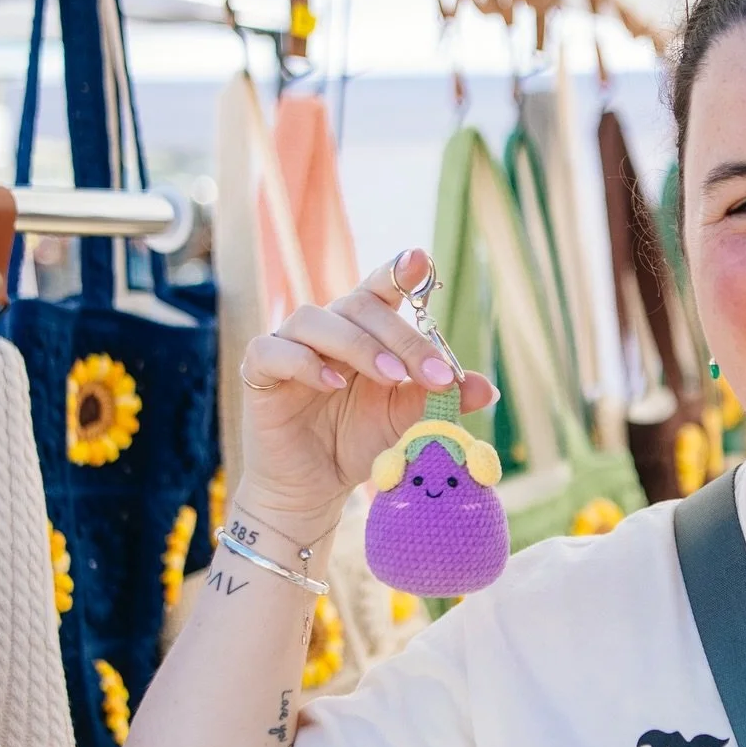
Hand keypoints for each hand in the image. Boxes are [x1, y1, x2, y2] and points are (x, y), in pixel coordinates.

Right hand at [237, 249, 496, 523]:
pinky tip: (331, 384)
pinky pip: (273, 351)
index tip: (421, 259)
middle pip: (360, 308)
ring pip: (315, 320)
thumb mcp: (407, 421)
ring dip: (358, 346)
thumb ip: (440, 400)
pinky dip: (304, 363)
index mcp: (364, 330)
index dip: (399, 271)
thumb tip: (486, 388)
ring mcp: (289, 345)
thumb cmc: (359, 444)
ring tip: (390, 378)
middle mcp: (327, 328)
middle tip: (432, 375)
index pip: (381, 289)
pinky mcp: (259, 370)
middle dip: (402, 339)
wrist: (314, 487)